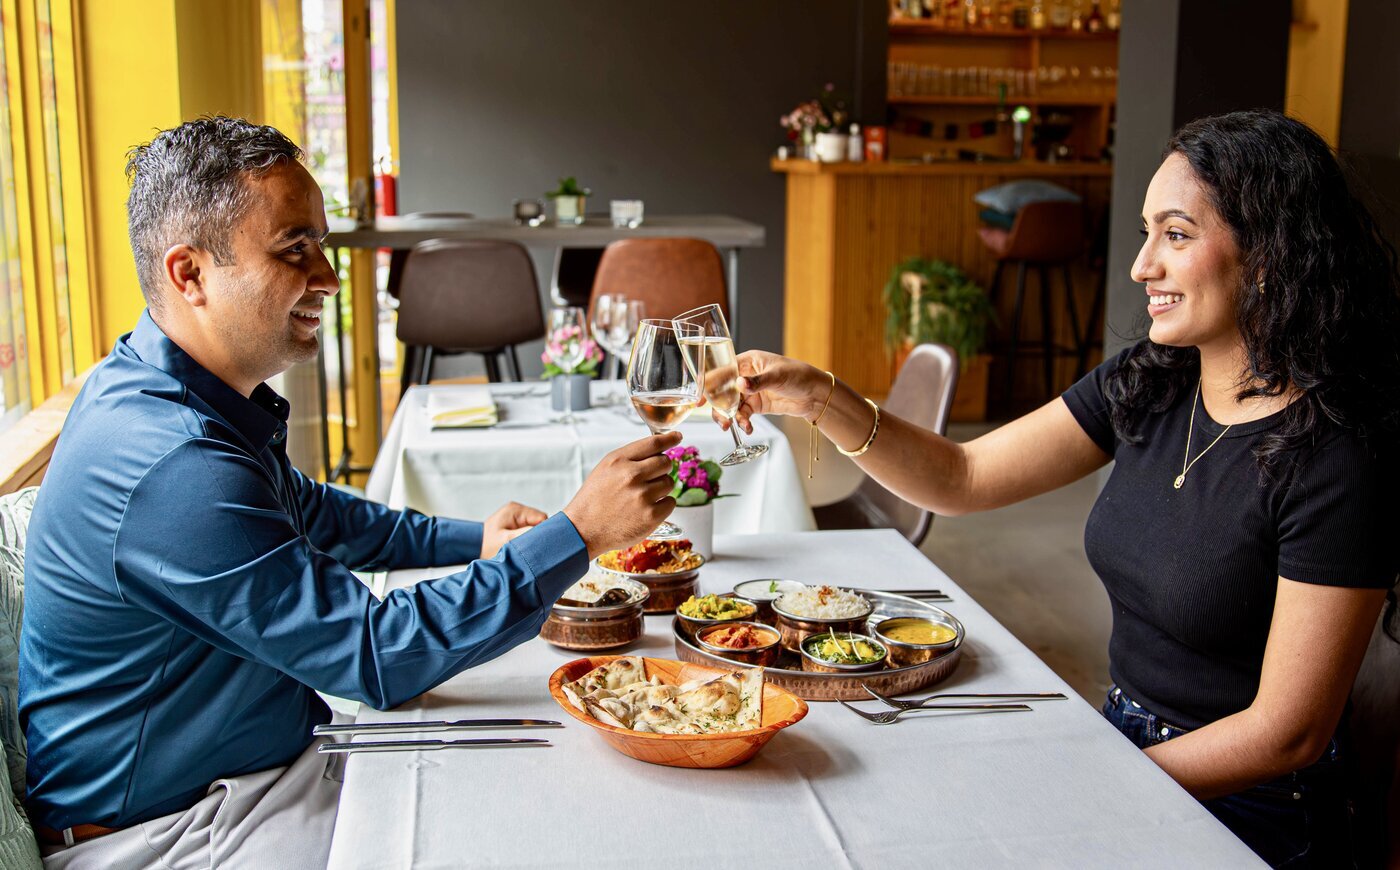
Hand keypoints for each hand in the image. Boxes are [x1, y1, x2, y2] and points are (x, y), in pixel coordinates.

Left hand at [480, 501, 547, 558]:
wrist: (474, 547)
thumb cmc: (486, 544)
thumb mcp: (507, 540)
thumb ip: (526, 534)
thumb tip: (545, 533)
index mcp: (515, 510)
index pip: (542, 518)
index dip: (544, 531)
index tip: (540, 543)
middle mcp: (518, 510)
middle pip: (540, 522)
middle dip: (538, 535)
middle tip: (532, 547)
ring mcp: (518, 517)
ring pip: (536, 527)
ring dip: (533, 537)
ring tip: (524, 547)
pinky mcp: (517, 524)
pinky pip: (530, 530)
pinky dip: (529, 538)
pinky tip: (522, 546)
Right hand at [563, 431, 682, 558]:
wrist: (584, 530)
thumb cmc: (595, 499)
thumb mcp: (605, 469)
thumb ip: (630, 458)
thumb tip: (658, 450)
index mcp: (619, 461)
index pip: (653, 443)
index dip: (669, 439)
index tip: (677, 437)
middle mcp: (631, 476)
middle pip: (666, 462)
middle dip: (661, 469)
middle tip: (649, 479)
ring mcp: (642, 496)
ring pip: (669, 483)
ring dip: (661, 488)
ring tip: (642, 497)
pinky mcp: (651, 516)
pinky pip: (671, 502)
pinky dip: (663, 505)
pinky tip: (646, 509)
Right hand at [713, 350, 824, 434]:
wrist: (815, 395)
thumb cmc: (799, 375)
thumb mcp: (778, 376)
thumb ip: (758, 381)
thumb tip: (740, 383)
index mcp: (747, 361)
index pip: (722, 371)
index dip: (709, 384)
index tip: (700, 398)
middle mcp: (745, 376)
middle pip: (723, 391)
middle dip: (720, 407)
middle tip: (722, 420)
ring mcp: (750, 392)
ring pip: (731, 406)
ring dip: (732, 417)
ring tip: (737, 426)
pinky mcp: (756, 405)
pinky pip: (743, 414)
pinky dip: (743, 422)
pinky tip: (748, 428)